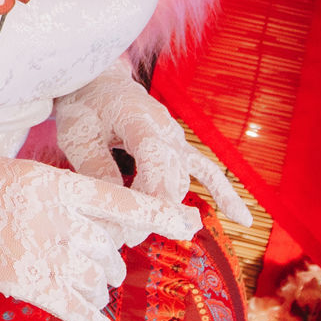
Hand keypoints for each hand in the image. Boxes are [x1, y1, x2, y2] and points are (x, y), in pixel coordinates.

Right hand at [0, 154, 203, 320]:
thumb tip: (110, 222)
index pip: (125, 203)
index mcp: (62, 187)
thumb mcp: (31, 173)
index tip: (193, 225)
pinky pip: (73, 308)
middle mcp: (59, 221)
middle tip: (95, 259)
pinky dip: (92, 320)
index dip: (162, 217)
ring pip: (98, 279)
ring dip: (99, 286)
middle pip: (112, 250)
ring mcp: (43, 254)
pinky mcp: (26, 284)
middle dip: (112, 259)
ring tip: (84, 283)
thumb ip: (70, 195)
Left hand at [54, 56, 256, 227]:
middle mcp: (166, 128)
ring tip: (137, 233)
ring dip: (168, 209)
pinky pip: (207, 171)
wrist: (100, 84)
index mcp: (140, 118)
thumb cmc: (86, 106)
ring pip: (183, 182)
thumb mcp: (78, 134)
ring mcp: (178, 138)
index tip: (133, 225)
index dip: (150, 195)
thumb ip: (96, 166)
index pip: (156, 160)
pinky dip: (224, 193)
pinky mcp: (181, 148)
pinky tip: (242, 218)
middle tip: (127, 237)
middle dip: (153, 211)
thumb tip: (112, 203)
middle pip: (172, 178)